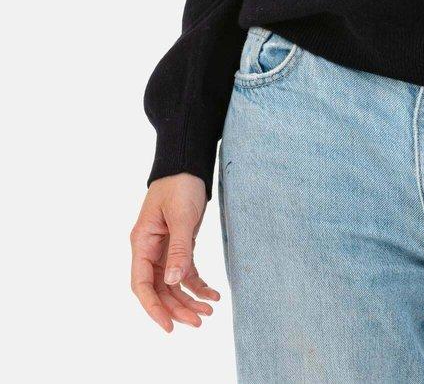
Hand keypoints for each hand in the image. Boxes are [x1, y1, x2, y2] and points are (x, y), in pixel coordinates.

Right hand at [130, 174, 220, 331]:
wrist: (188, 166)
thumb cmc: (179, 185)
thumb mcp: (181, 215)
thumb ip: (178, 248)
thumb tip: (173, 281)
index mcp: (142, 243)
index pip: (142, 284)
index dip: (153, 308)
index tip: (168, 326)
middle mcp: (150, 251)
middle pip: (159, 289)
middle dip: (177, 307)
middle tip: (198, 322)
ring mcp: (165, 250)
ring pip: (173, 284)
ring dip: (188, 299)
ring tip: (208, 312)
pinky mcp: (180, 246)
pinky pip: (186, 272)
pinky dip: (198, 285)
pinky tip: (212, 294)